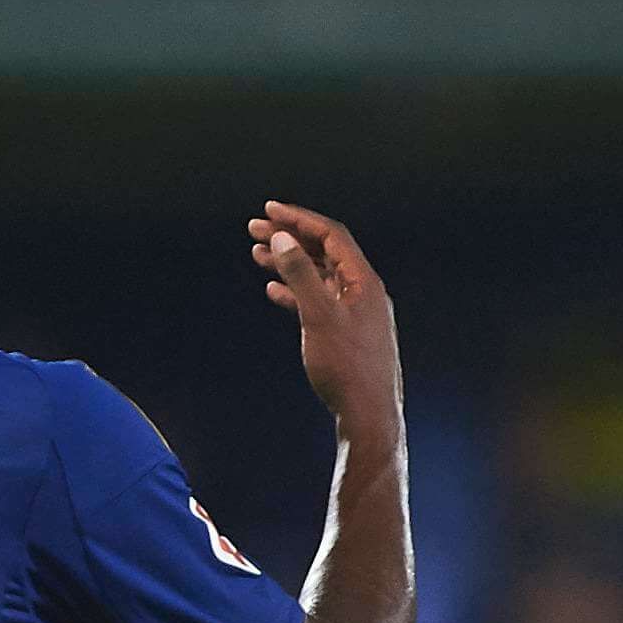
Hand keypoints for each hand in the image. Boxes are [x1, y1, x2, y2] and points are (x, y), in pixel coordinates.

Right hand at [252, 202, 398, 433]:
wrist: (367, 410)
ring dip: (289, 262)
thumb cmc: (346, 367)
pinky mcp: (344, 330)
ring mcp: (354, 310)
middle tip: (256, 229)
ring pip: (319, 275)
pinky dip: (295, 291)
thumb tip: (283, 240)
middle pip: (324, 252)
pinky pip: (317, 300)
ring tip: (259, 254)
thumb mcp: (318, 315)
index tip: (269, 211)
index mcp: (362, 280)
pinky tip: (275, 290)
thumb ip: (301, 275)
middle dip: (290, 238)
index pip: (330, 236)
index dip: (299, 220)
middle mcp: (361, 290)